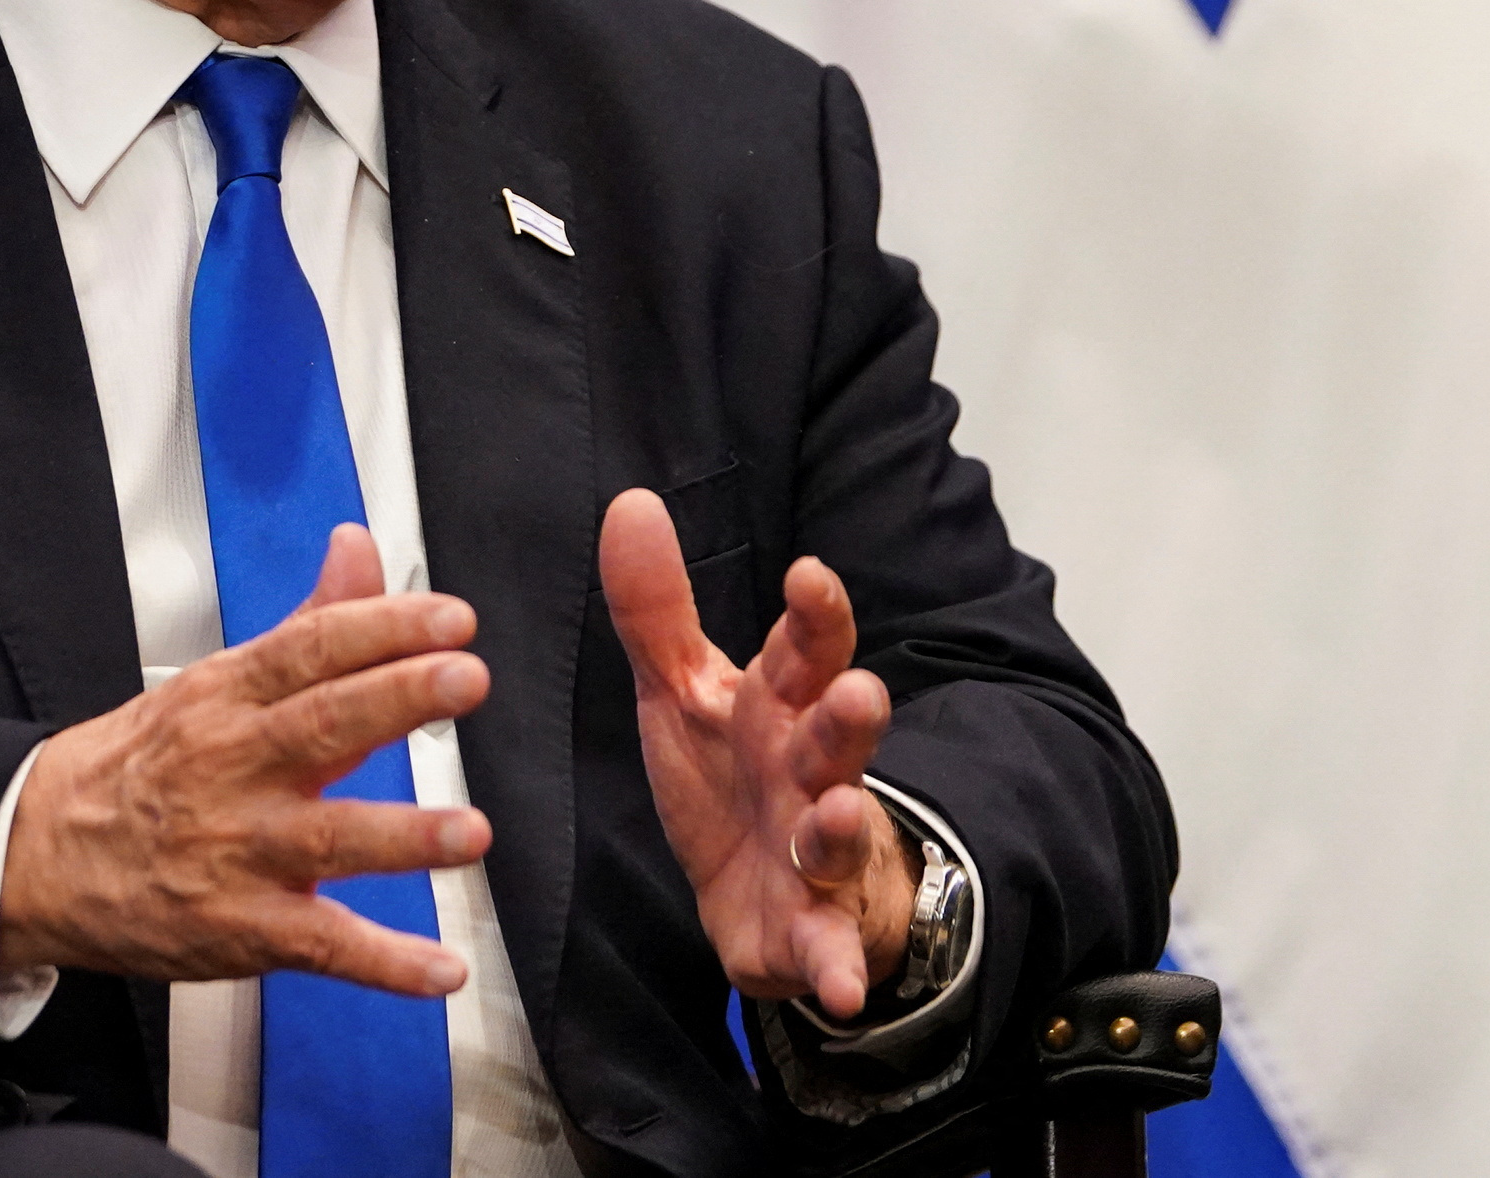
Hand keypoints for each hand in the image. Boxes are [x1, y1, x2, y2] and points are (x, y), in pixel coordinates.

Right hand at [0, 524, 491, 994]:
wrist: (37, 857)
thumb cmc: (139, 766)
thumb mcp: (213, 683)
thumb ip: (307, 621)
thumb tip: (359, 550)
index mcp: (227, 698)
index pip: (310, 649)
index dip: (382, 629)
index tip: (450, 619)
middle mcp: (234, 768)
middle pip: (322, 726)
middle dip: (398, 700)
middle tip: (465, 679)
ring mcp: (239, 852)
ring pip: (328, 840)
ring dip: (402, 837)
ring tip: (469, 831)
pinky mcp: (243, 928)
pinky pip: (321, 946)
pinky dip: (383, 963)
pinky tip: (438, 969)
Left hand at [599, 488, 916, 1022]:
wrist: (755, 892)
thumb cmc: (732, 776)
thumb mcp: (685, 691)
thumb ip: (657, 608)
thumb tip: (629, 502)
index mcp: (779, 708)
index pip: (804, 650)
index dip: (813, 615)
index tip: (809, 575)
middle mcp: (811, 773)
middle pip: (836, 738)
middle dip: (851, 715)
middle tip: (860, 690)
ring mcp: (817, 854)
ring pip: (839, 835)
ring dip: (844, 827)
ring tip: (838, 814)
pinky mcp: (809, 931)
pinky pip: (828, 949)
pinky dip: (838, 968)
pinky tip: (843, 988)